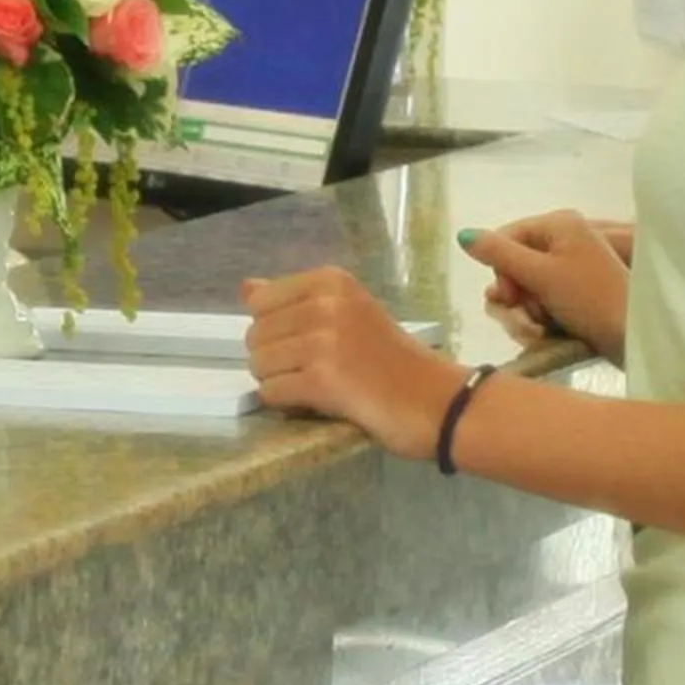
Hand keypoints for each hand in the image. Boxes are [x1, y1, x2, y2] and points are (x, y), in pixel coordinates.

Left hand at [241, 268, 465, 459]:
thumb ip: (295, 300)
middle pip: (255, 336)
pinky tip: (318, 402)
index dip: (276, 330)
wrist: (439, 401)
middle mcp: (324, 303)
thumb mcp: (348, 312)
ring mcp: (322, 341)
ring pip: (258, 365)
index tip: (308, 343)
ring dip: (281, 383)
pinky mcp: (322, 380)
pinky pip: (271, 393)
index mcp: (331, 280)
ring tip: (319, 387)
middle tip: (315, 370)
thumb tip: (246, 287)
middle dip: (276, 360)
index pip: (259, 301)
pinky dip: (286, 404)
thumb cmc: (394, 359)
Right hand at [463, 214, 631, 359]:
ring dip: (528, 308)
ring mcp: (573, 264)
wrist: (634, 333)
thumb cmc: (589, 298)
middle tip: (528, 314)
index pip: (507, 236)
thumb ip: (499, 254)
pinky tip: (550, 329)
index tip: (507, 296)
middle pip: (516, 261)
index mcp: (559, 223)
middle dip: (517, 292)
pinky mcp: (579, 289)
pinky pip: (545, 296)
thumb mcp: (541, 274)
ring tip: (543, 325)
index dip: (499, 267)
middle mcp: (565, 238)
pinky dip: (543, 313)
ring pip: (528, 283)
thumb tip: (464, 234)